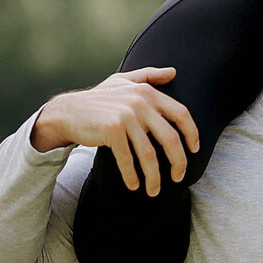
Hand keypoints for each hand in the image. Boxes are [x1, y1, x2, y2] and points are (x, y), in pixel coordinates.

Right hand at [31, 67, 199, 194]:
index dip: (192, 133)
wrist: (68, 111)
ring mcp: (126, 116)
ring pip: (149, 154)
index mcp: (147, 92)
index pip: (181, 113)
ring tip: (154, 190)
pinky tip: (134, 185)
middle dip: (178, 162)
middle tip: (178, 177)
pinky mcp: (111, 130)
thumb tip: (173, 72)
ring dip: (154, 177)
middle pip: (170, 138)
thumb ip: (149, 75)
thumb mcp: (124, 81)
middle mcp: (140, 102)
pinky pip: (127, 159)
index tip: (194, 150)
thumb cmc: (99, 99)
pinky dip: (132, 176)